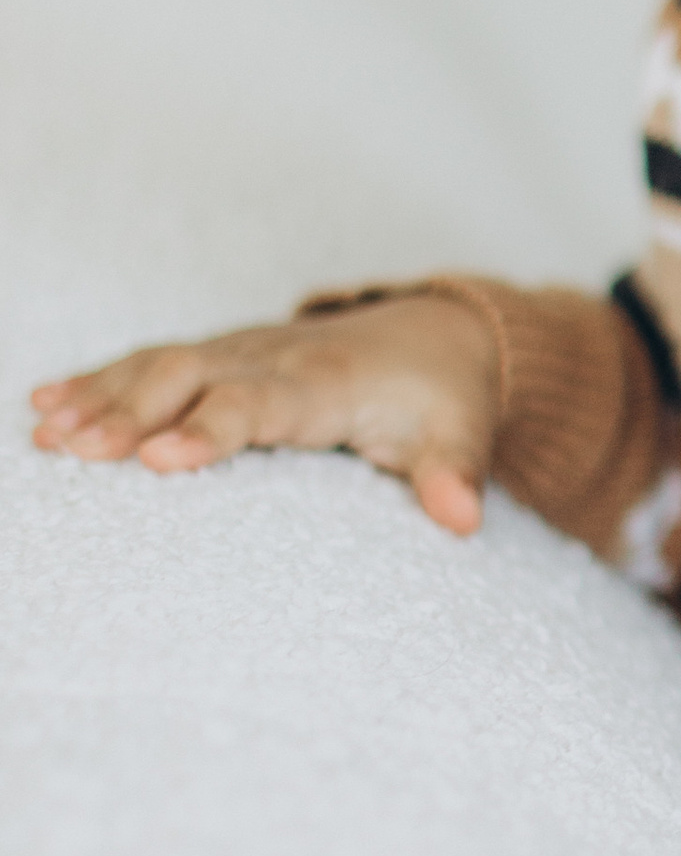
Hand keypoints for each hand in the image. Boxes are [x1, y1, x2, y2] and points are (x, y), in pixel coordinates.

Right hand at [28, 294, 501, 537]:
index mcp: (324, 382)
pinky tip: (42, 403)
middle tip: (67, 450)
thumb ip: (455, 474)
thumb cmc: (442, 395)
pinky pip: (151, 362)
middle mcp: (270, 358)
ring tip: (39, 432)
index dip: (208, 430)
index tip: (156, 458)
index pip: (258, 404)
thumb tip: (464, 521)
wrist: (435, 334)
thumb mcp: (462, 433)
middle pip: (188, 379)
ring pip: (158, 366)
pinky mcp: (219, 355)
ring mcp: (238, 351)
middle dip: (127, 412)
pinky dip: (97, 380)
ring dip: (97, 396)